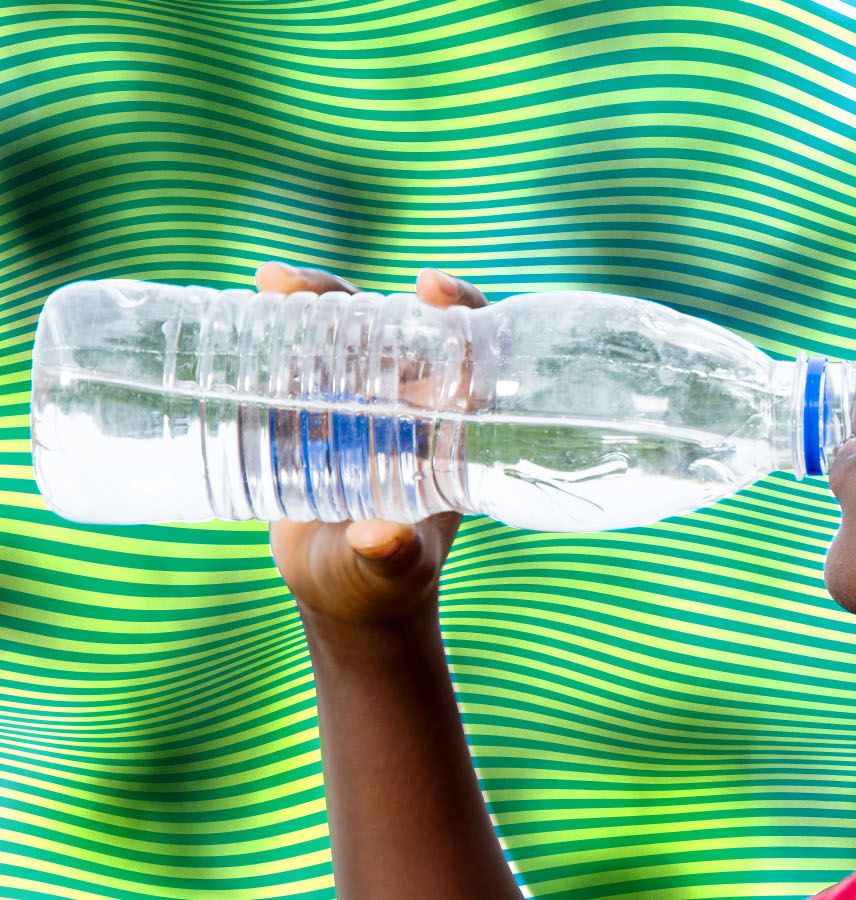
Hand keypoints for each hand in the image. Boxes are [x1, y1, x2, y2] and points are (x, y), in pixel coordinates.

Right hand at [255, 261, 488, 633]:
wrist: (344, 598)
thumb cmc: (386, 585)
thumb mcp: (393, 571)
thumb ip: (392, 557)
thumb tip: (380, 537)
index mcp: (450, 427)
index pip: (470, 348)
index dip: (459, 305)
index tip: (426, 287)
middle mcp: (409, 405)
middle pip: (391, 326)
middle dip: (351, 295)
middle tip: (299, 287)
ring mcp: (357, 407)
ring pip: (338, 335)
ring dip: (305, 303)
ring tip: (267, 286)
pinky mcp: (311, 417)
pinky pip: (295, 363)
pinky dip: (269, 336)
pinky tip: (234, 313)